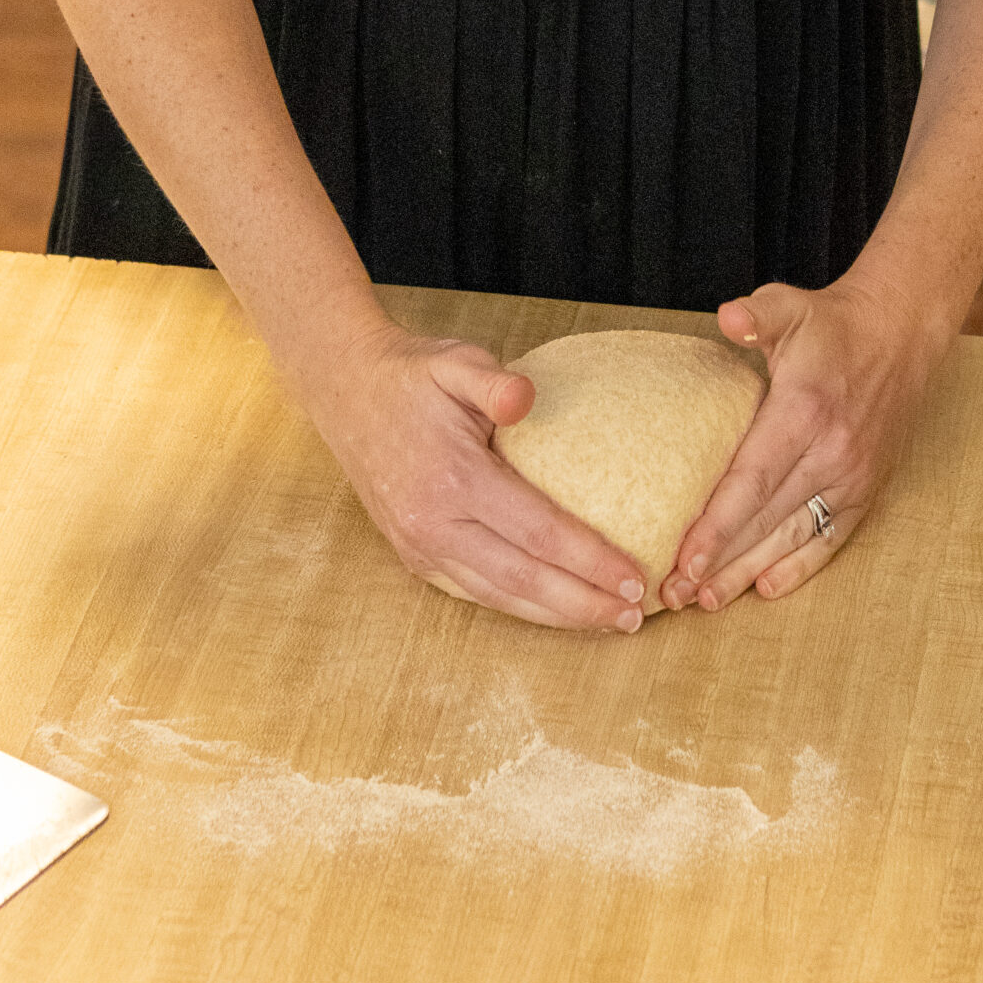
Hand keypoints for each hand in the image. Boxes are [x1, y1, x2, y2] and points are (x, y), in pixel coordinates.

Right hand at [305, 320, 650, 630]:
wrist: (347, 391)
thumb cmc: (413, 374)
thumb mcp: (456, 361)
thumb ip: (493, 382)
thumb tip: (526, 396)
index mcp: (453, 479)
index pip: (538, 533)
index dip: (591, 560)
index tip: (636, 575)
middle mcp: (433, 524)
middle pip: (523, 579)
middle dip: (583, 603)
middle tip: (635, 615)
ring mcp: (420, 546)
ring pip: (498, 596)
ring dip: (556, 616)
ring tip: (607, 621)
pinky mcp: (414, 554)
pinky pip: (475, 590)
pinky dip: (520, 605)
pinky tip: (555, 608)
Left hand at [658, 274, 935, 613]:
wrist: (900, 335)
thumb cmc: (832, 325)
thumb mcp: (791, 306)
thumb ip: (757, 315)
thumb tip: (727, 317)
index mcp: (805, 411)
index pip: (753, 480)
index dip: (717, 526)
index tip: (683, 561)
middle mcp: (832, 452)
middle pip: (767, 520)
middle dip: (719, 562)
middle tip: (674, 594)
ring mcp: (853, 476)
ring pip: (794, 537)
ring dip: (749, 572)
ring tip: (707, 601)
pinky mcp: (868, 489)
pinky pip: (829, 538)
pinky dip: (799, 567)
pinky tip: (765, 588)